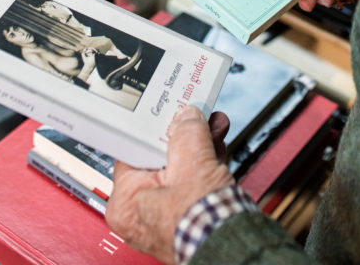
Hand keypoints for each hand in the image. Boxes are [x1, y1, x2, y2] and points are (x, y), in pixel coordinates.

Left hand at [106, 107, 232, 264]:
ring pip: (179, 168)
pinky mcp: (184, 215)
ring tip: (211, 125)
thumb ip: (187, 132)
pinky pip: (190, 181)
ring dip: (199, 145)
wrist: (231, 247)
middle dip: (184, 134)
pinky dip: (204, 164)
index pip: (134, 150)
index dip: (156, 126)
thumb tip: (186, 118)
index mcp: (127, 202)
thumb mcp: (193, 163)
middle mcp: (140, 211)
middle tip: (194, 115)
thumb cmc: (201, 226)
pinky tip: (216, 145)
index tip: (169, 112)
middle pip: (160, 156)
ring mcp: (163, 215)